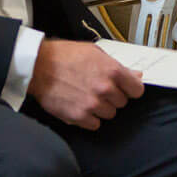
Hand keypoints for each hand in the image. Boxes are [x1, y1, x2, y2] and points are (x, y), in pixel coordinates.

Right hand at [28, 39, 144, 129]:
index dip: (130, 89)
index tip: (125, 89)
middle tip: (98, 89)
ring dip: (101, 108)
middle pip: (122, 103)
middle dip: (113, 97)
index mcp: (112, 71)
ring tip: (86, 96)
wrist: (38, 66)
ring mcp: (92, 104)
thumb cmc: (64, 56)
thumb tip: (135, 75)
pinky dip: (89, 118)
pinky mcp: (79, 116)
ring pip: (109, 114)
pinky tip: (80, 105)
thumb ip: (117, 66)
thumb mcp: (94, 52)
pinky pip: (95, 124)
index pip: (137, 90)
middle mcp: (105, 89)